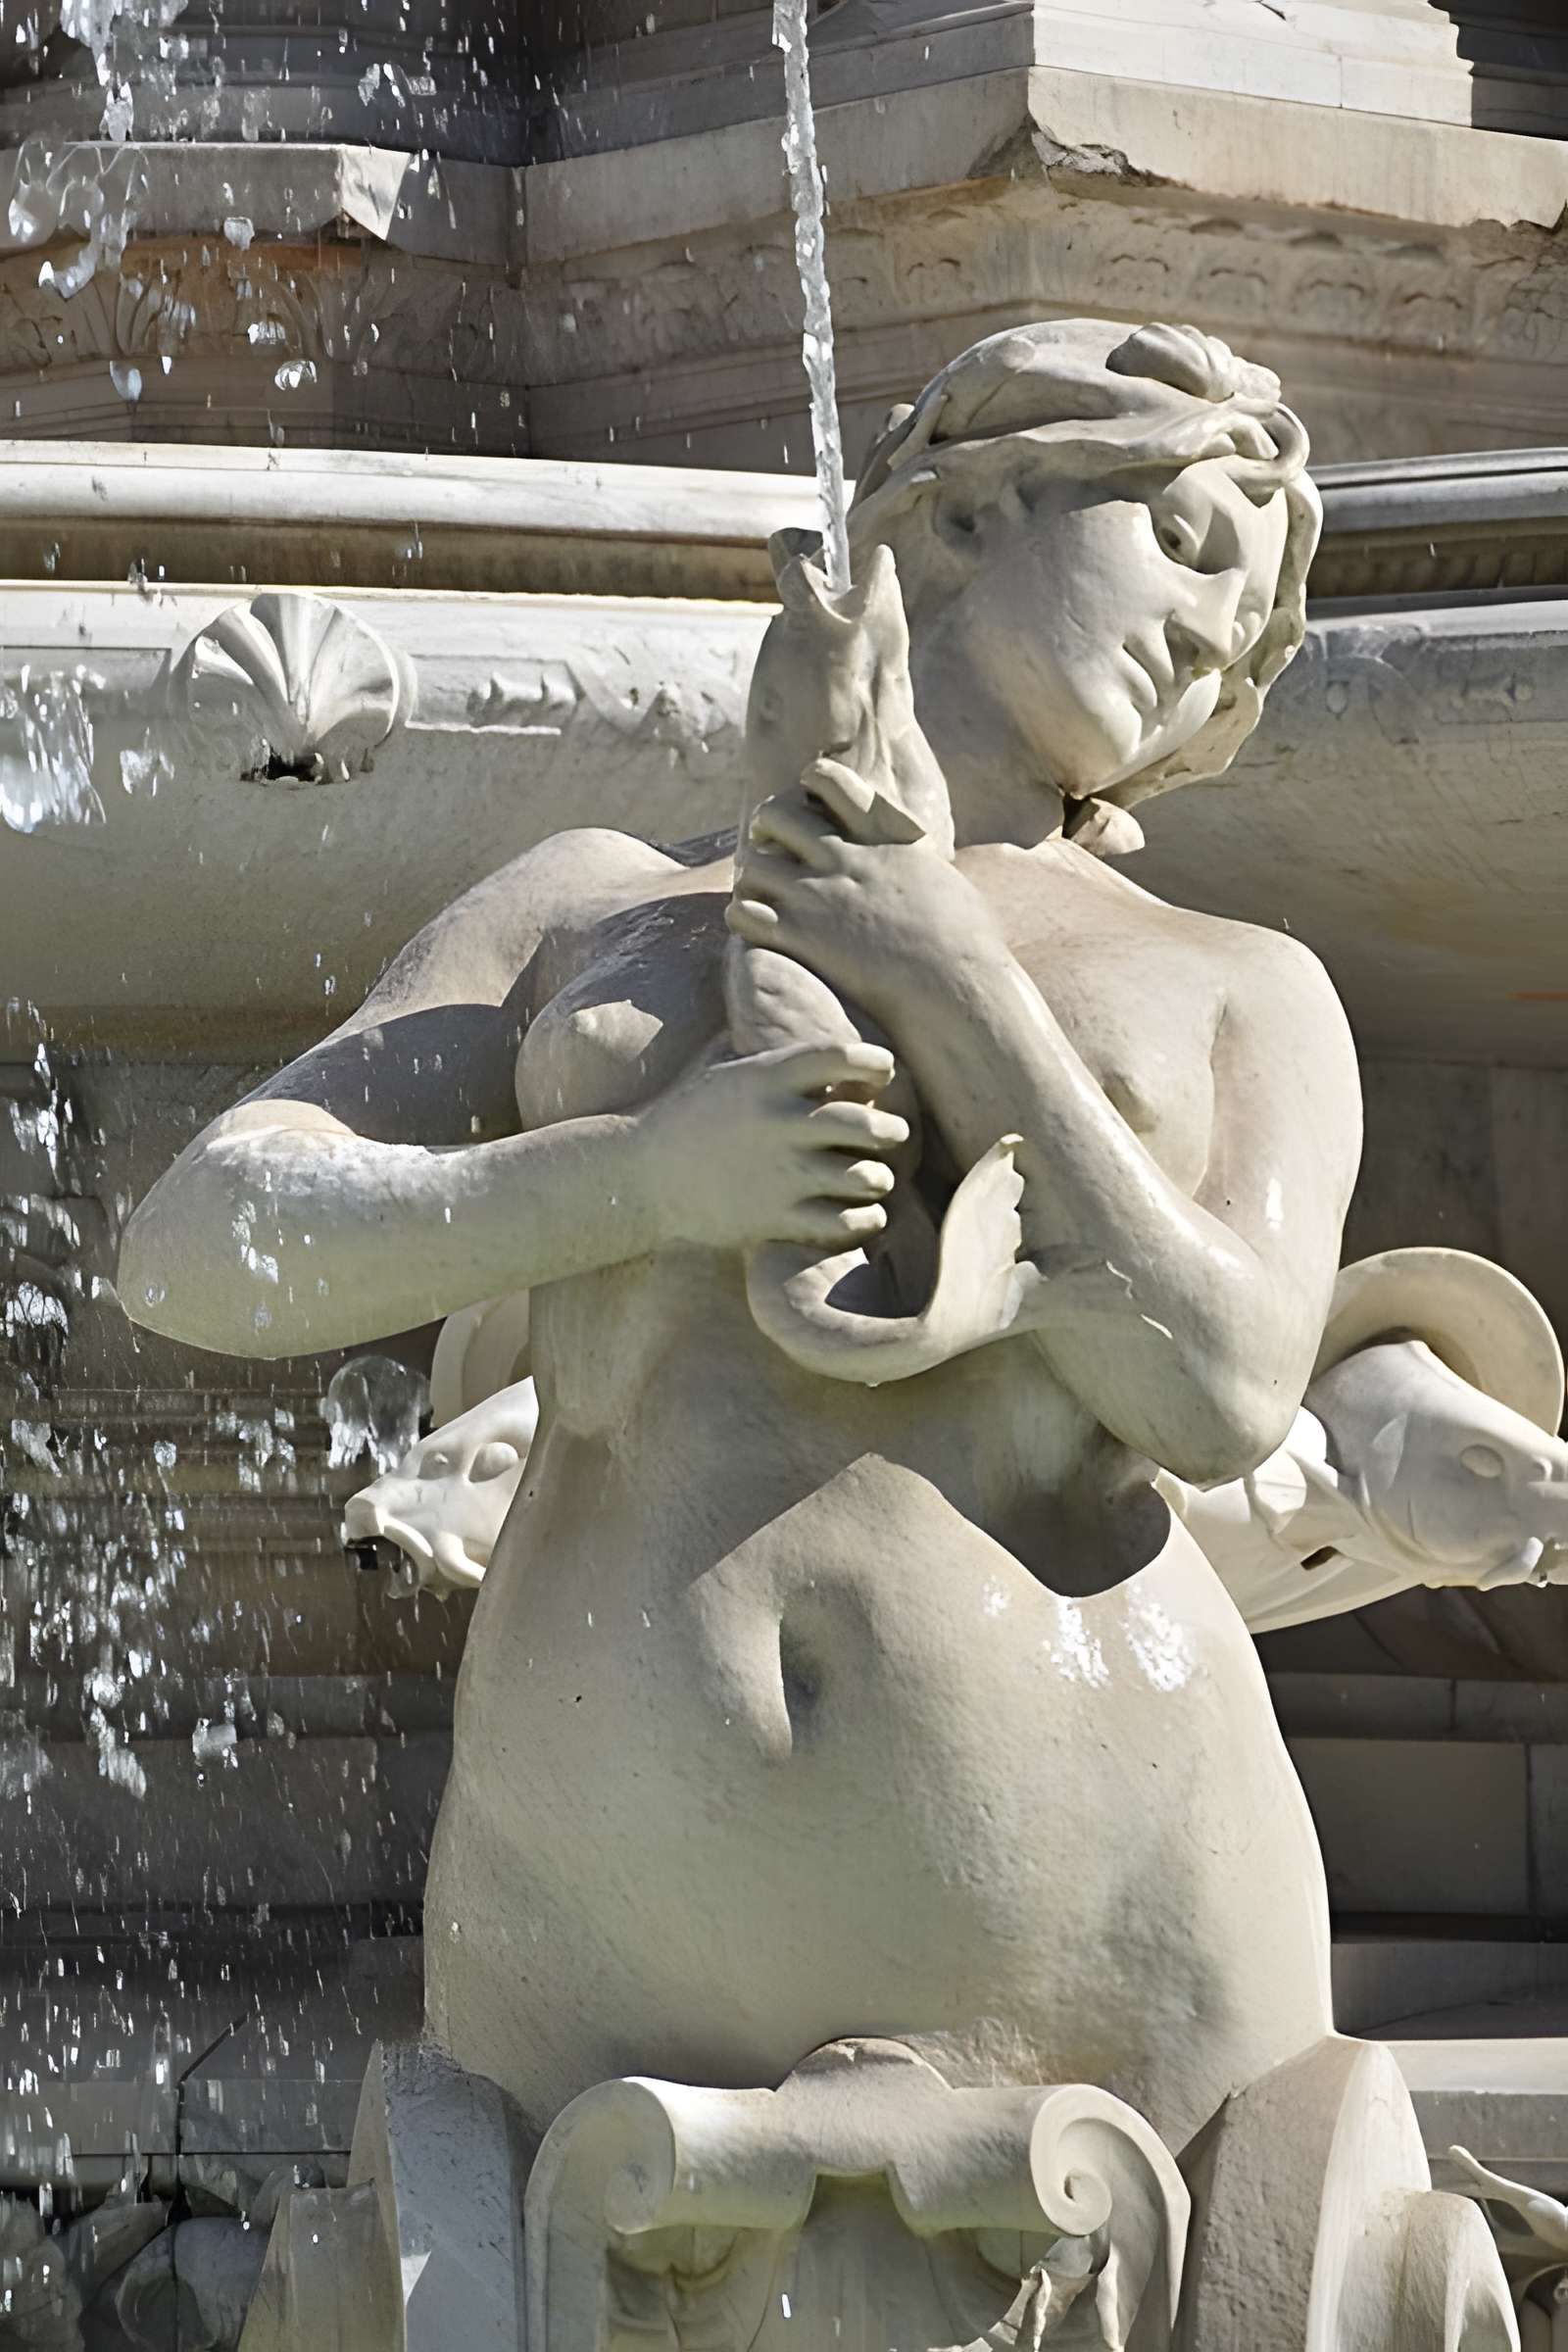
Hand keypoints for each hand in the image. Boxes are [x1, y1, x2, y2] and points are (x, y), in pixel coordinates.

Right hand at [640, 1039, 909, 1252]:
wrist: (640, 1179)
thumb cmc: (691, 1120)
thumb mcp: (731, 1077)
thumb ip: (783, 1069)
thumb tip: (842, 1057)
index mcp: (766, 1078)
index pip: (841, 1057)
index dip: (874, 1062)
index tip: (884, 1071)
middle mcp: (779, 1123)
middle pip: (865, 1124)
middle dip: (891, 1130)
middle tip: (895, 1133)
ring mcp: (780, 1174)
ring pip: (865, 1177)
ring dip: (879, 1178)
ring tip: (875, 1177)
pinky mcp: (776, 1219)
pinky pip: (845, 1223)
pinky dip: (865, 1218)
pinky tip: (863, 1212)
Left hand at [727, 763, 1000, 1022]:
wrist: (955, 988)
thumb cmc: (967, 945)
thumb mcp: (944, 882)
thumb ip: (917, 863)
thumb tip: (920, 865)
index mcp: (881, 838)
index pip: (830, 780)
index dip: (810, 784)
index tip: (809, 803)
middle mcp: (844, 858)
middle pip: (775, 815)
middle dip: (767, 830)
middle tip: (773, 852)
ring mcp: (818, 896)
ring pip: (752, 864)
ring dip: (752, 878)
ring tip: (763, 896)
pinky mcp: (802, 937)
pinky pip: (743, 914)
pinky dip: (744, 919)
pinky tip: (760, 932)